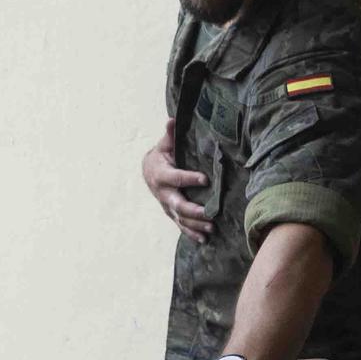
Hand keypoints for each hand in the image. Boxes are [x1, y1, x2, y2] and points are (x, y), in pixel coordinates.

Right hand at [143, 117, 211, 242]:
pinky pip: (180, 225)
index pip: (176, 178)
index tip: (205, 179)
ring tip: (212, 228)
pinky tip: (204, 239)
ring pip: (180, 218)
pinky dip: (191, 233)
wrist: (148, 171)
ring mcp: (166, 206)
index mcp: (160, 175)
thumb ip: (169, 135)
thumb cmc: (162, 155)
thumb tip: (172, 119)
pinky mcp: (171, 213)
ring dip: (195, 224)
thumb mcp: (165, 144)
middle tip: (210, 214)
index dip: (189, 179)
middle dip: (193, 210)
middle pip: (177, 204)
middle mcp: (162, 193)